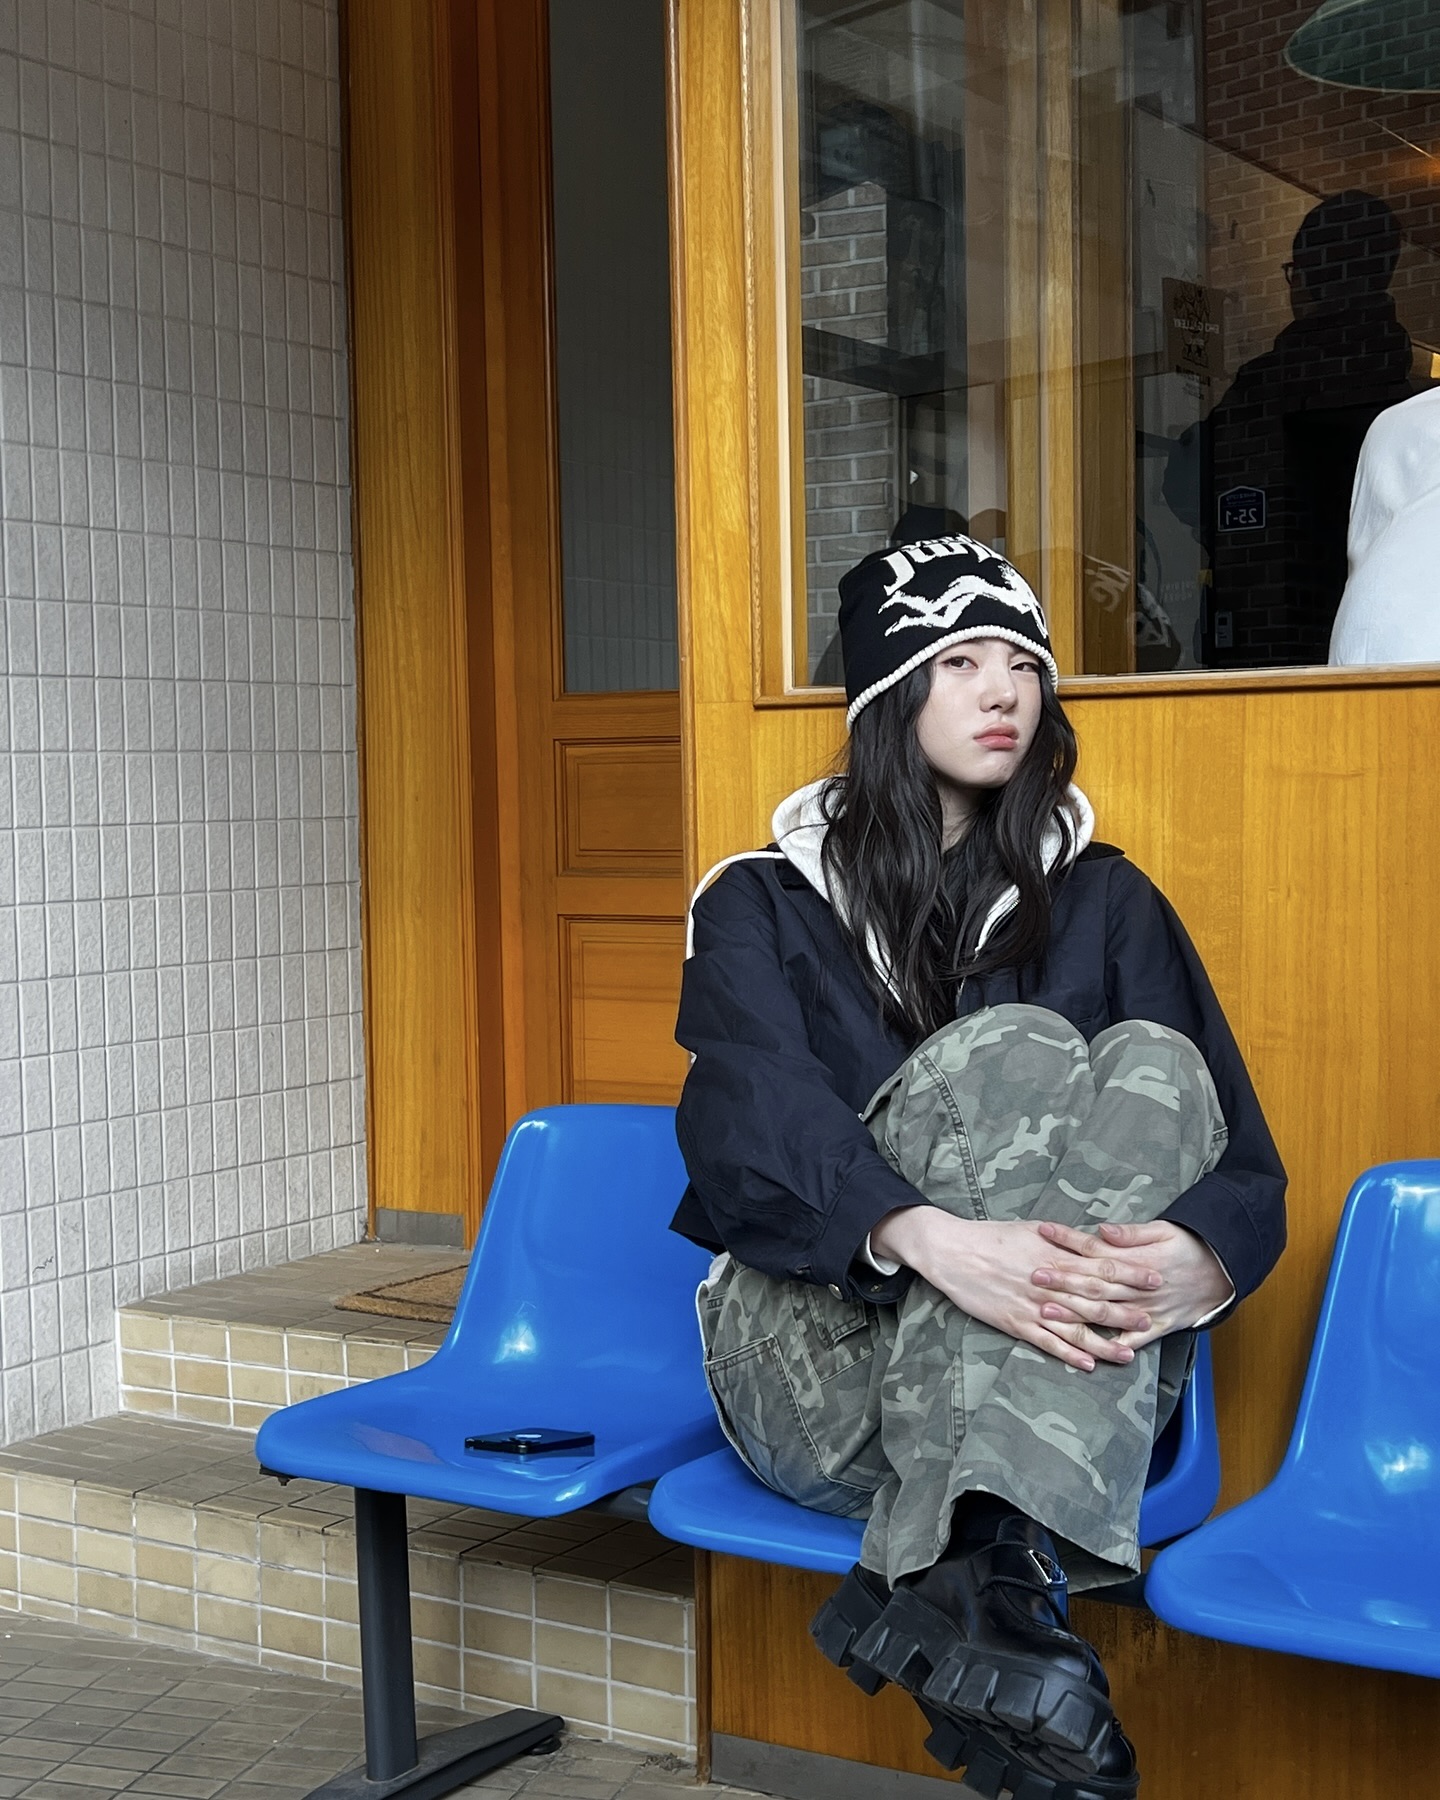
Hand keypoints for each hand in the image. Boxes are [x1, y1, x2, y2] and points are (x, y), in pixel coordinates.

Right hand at [870, 1207, 1152, 1371]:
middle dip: (1125, 1311)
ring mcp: (1031, 1305)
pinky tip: (1087, 1364)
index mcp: (1055, 1256)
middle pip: (1094, 1300)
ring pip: (1074, 1327)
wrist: (953, 1251)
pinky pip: (1046, 1342)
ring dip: (1103, 1341)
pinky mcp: (1014, 1322)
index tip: (1155, 1278)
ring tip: (1129, 1352)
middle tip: (1153, 1320)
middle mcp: (1048, 1282)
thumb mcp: (1032, 1229)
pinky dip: (1067, 1354)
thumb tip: (1096, 1243)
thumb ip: (1065, 1241)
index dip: (1130, 1274)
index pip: (1101, 1266)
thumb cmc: (993, 1237)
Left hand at [1033, 1219, 1231, 1349]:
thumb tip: (1103, 1230)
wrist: (1223, 1275)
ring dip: (1074, 1313)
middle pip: (1094, 1284)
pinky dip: (1113, 1348)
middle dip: (1062, 1281)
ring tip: (1045, 1311)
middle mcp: (1138, 1287)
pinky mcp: (1158, 1327)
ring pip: (1105, 1313)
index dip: (1068, 1241)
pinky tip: (1088, 1353)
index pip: (1096, 1250)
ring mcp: (1146, 1309)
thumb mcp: (1164, 1230)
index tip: (1043, 1232)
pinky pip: (1133, 1341)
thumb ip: (1132, 1233)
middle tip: (1033, 1276)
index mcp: (1137, 1260)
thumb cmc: (1190, 1247)